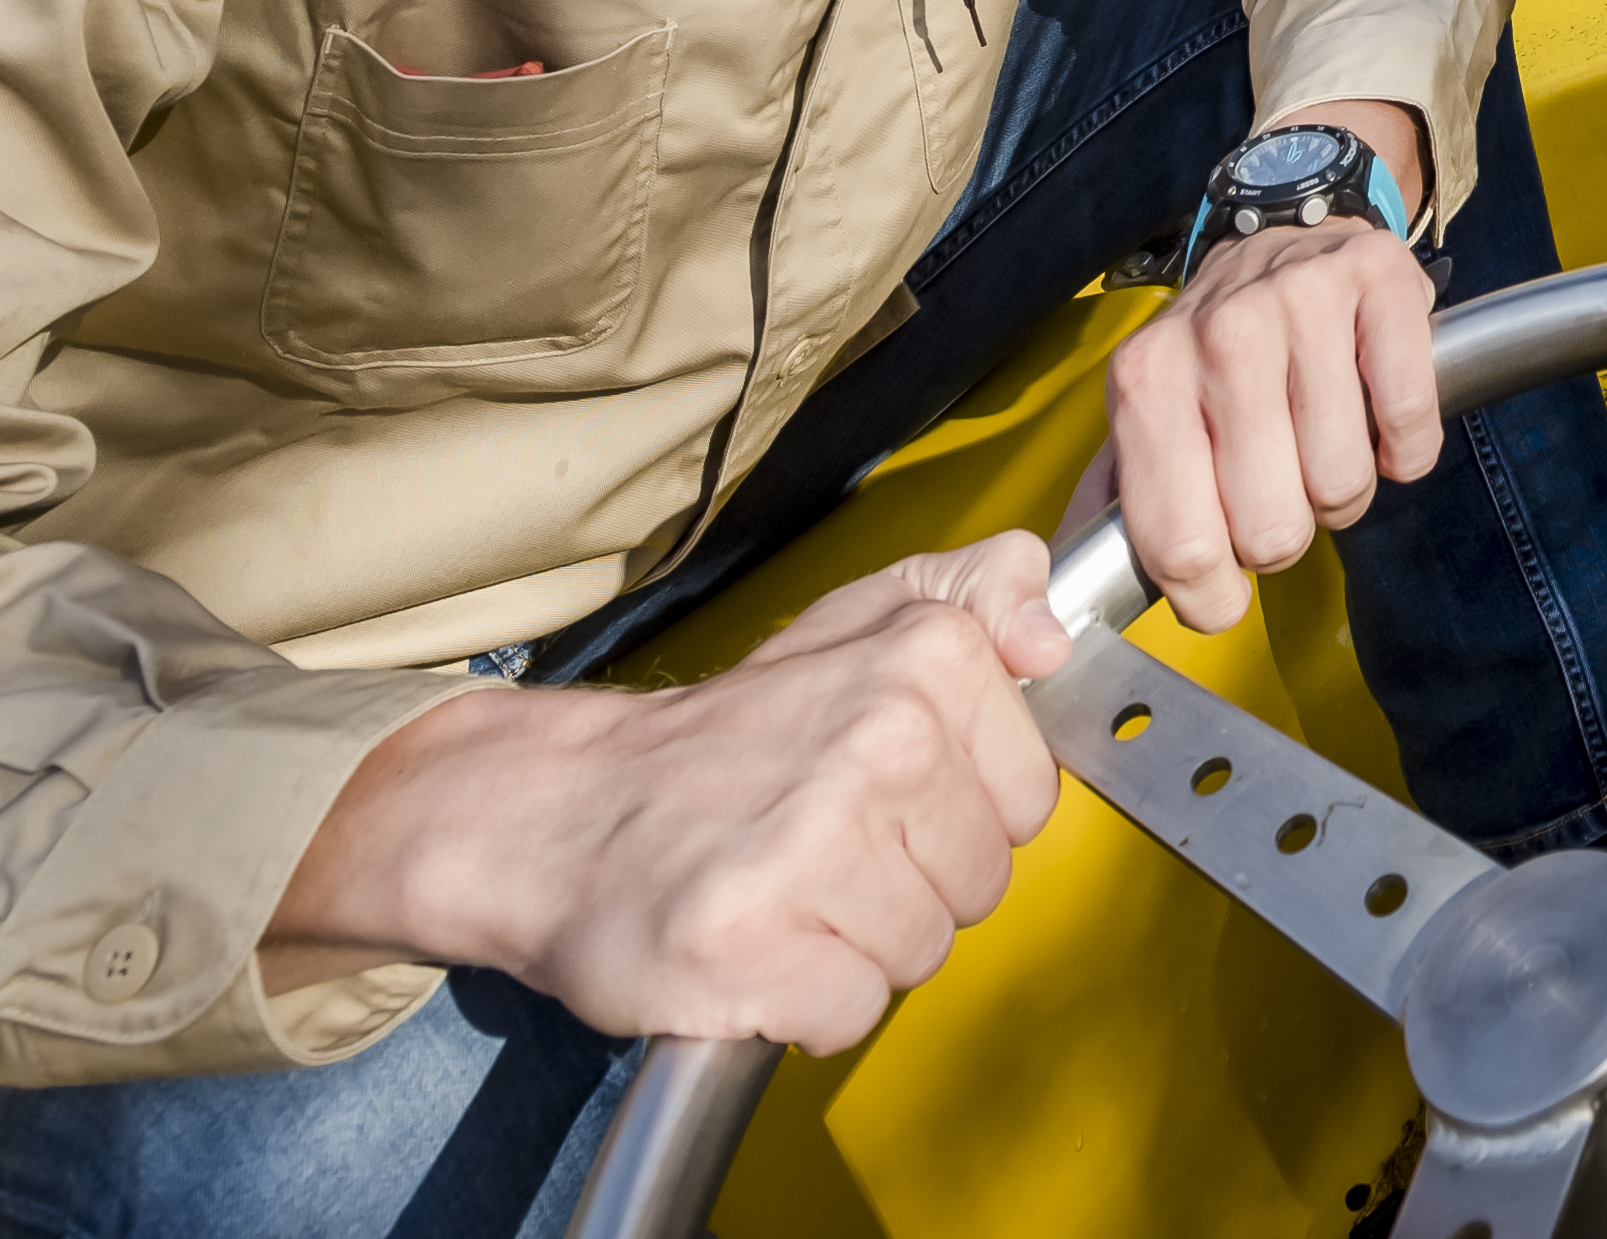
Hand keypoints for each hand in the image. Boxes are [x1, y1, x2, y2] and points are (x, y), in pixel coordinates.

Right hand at [265, 535, 1073, 1050]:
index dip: (961, 814)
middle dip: (911, 882)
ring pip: (919, 953)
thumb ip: (974, 594)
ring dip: (857, 945)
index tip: (888, 795)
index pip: (1031, 798)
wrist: (556, 818)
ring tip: (786, 891)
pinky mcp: (756, 951)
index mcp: (920, 661)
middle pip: (980, 884)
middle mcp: (878, 744)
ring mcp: (814, 849)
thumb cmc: (723, 741)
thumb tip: (1050, 641)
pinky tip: (758, 947)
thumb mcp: (855, 622)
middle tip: (823, 844)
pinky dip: (804, 1003)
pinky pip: (852, 1012)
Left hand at [1105, 218, 1441, 635]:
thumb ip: (1115, 505)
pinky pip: (1408, 428)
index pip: (1180, 546)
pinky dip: (1401, 448)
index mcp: (1146, 378)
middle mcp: (1219, 332)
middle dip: (1282, 534)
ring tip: (1321, 443)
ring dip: (1341, 489)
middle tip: (1277, 487)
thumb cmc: (1218, 354)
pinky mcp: (1378, 282)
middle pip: (1271, 531)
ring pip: (1342, 485)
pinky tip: (1373, 417)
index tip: (1223, 586)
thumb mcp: (1147, 416)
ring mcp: (1301, 300)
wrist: (1286, 243)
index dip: (1212, 595)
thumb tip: (1071, 596)